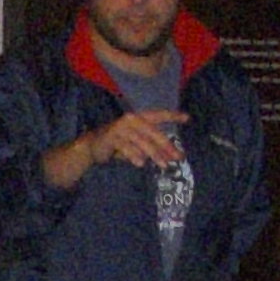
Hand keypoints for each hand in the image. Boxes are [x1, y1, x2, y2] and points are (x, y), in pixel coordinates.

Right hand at [45, 111, 186, 184]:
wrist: (92, 146)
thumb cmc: (118, 144)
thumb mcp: (136, 143)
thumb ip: (150, 146)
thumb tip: (170, 156)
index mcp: (139, 118)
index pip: (159, 115)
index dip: (172, 116)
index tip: (187, 118)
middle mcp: (131, 120)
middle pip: (153, 133)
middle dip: (167, 146)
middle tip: (178, 157)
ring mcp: (121, 128)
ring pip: (142, 142)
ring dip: (154, 154)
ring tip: (164, 165)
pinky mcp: (111, 137)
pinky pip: (126, 148)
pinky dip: (133, 156)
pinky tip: (140, 164)